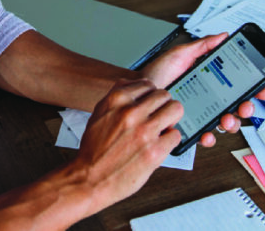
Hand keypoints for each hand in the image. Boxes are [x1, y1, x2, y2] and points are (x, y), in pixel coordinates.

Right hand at [69, 79, 182, 214]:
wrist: (89, 179)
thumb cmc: (93, 150)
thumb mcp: (98, 114)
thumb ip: (117, 98)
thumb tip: (135, 87)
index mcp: (116, 100)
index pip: (148, 84)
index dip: (150, 96)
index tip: (150, 106)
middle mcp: (131, 112)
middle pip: (165, 95)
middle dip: (163, 107)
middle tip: (158, 118)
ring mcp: (145, 131)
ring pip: (176, 109)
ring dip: (171, 120)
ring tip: (162, 129)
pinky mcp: (155, 151)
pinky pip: (175, 135)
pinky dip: (169, 141)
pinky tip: (159, 146)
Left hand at [138, 33, 264, 147]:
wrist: (138, 91)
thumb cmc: (157, 73)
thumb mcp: (180, 54)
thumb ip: (202, 46)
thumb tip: (223, 36)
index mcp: (211, 81)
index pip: (239, 86)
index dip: (254, 89)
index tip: (263, 89)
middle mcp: (209, 99)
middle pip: (237, 107)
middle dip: (246, 108)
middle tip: (244, 106)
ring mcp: (201, 114)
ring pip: (225, 123)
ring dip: (232, 123)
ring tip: (226, 119)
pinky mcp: (189, 127)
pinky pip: (205, 136)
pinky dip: (209, 137)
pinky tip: (207, 133)